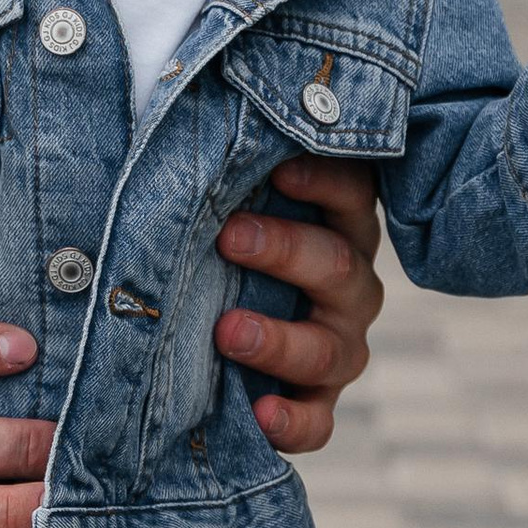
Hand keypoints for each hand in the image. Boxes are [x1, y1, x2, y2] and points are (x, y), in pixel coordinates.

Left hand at [213, 160, 384, 452]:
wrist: (207, 329)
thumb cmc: (215, 243)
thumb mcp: (223, 202)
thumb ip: (221, 171)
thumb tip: (175, 105)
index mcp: (338, 226)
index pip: (352, 193)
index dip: (322, 181)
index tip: (276, 170)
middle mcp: (349, 287)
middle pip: (339, 265)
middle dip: (285, 250)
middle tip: (228, 237)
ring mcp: (338, 347)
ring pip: (332, 349)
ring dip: (280, 340)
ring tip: (227, 333)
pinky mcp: (316, 403)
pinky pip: (320, 422)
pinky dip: (293, 422)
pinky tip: (259, 414)